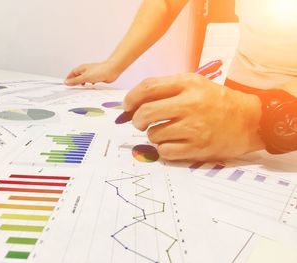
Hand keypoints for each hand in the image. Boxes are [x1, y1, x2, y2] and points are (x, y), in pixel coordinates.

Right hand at [65, 61, 120, 85]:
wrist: (112, 70)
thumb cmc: (100, 70)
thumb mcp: (85, 77)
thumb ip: (76, 80)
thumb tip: (67, 82)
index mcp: (82, 68)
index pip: (72, 73)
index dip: (69, 78)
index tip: (66, 83)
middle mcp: (86, 70)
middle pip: (78, 76)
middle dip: (75, 81)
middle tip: (72, 86)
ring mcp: (92, 74)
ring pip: (84, 79)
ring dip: (82, 83)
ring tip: (80, 87)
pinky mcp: (97, 77)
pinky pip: (91, 81)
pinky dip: (89, 84)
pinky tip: (90, 86)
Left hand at [123, 74, 264, 160]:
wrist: (250, 121)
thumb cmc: (218, 102)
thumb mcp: (195, 84)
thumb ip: (166, 89)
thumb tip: (134, 102)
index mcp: (188, 84)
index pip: (148, 88)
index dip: (131, 98)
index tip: (127, 106)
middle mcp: (191, 104)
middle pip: (146, 113)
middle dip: (136, 120)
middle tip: (139, 123)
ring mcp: (195, 128)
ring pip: (153, 134)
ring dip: (153, 135)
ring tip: (166, 132)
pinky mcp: (198, 148)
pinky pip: (165, 151)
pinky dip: (163, 149)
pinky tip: (173, 143)